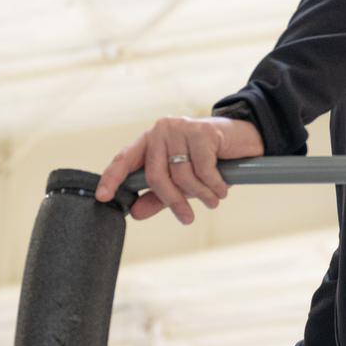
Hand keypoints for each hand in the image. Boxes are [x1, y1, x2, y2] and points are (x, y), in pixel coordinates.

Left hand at [93, 115, 261, 224]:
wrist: (241, 139)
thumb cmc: (207, 160)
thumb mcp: (180, 182)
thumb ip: (157, 196)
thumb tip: (135, 213)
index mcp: (149, 141)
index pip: (124, 159)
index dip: (112, 178)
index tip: (104, 197)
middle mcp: (160, 131)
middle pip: (155, 176)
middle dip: (173, 201)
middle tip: (187, 217)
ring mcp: (180, 128)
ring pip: (181, 175)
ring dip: (200, 194)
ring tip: (212, 199)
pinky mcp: (201, 131)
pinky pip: (203, 169)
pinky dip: (214, 185)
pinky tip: (221, 188)